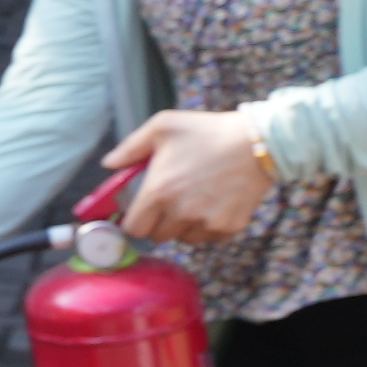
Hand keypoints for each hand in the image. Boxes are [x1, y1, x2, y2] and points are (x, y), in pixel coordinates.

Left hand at [104, 108, 277, 243]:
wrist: (258, 141)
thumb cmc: (206, 132)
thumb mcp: (162, 127)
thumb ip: (130, 148)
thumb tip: (109, 164)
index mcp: (158, 192)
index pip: (134, 229)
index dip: (134, 221)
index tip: (139, 212)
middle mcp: (181, 213)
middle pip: (157, 237)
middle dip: (158, 223)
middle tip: (168, 203)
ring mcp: (207, 222)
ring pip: (183, 239)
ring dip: (183, 227)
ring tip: (193, 201)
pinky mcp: (230, 226)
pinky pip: (209, 238)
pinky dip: (207, 228)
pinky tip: (213, 205)